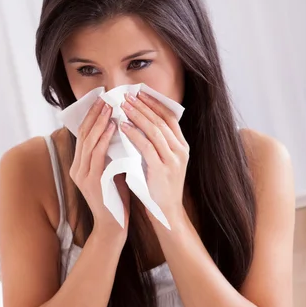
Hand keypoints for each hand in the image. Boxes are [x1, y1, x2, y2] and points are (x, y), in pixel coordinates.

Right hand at [69, 97, 129, 239]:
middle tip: (106, 97)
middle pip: (83, 134)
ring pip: (88, 141)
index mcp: (80, 165)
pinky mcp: (91, 182)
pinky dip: (104, 138)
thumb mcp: (112, 172)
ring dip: (100, 121)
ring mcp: (82, 175)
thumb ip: (111, 154)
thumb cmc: (117, 199)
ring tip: (110, 106)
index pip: (84, 134)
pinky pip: (97, 154)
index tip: (103, 100)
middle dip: (95, 113)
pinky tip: (113, 127)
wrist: (114, 227)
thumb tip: (121, 130)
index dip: (92, 116)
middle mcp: (77, 168)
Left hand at [120, 90, 189, 225]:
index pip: (169, 117)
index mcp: (182, 147)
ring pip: (154, 131)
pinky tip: (123, 127)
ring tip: (123, 106)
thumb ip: (156, 144)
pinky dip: (134, 135)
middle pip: (161, 120)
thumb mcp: (162, 162)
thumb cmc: (159, 187)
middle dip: (143, 106)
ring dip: (137, 116)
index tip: (139, 93)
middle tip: (127, 95)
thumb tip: (139, 122)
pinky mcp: (162, 170)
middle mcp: (181, 151)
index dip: (154, 103)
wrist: (166, 213)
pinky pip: (147, 147)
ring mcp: (173, 160)